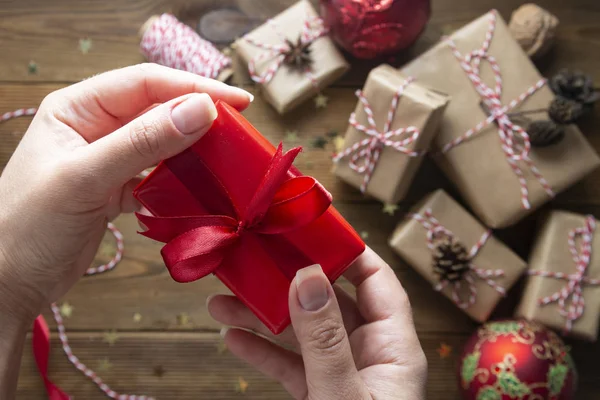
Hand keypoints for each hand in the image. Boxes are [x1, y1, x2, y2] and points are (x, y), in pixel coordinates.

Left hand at [0, 63, 251, 321]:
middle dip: (197, 119)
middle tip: (239, 133)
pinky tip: (194, 191)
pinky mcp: (117, 189)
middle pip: (158, 111)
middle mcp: (95, 127)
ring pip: (162, 144)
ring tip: (224, 159)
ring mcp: (108, 159)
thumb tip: (201, 110)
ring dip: (191, 151)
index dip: (193, 88)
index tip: (236, 102)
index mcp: (77, 108)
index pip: (144, 83)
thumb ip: (143, 143)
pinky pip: (158, 176)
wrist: (8, 282)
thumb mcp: (84, 178)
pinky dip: (177, 183)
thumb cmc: (27, 225)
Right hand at [208, 247, 427, 399]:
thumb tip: (308, 276)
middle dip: (289, 281)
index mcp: (393, 348)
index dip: (346, 251)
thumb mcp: (342, 395)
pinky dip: (262, 352)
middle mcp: (371, 356)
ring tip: (222, 298)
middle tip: (253, 259)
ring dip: (263, 315)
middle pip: (329, 302)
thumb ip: (324, 339)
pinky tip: (232, 338)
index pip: (375, 281)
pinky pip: (291, 366)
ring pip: (302, 334)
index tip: (309, 229)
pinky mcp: (321, 397)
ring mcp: (344, 376)